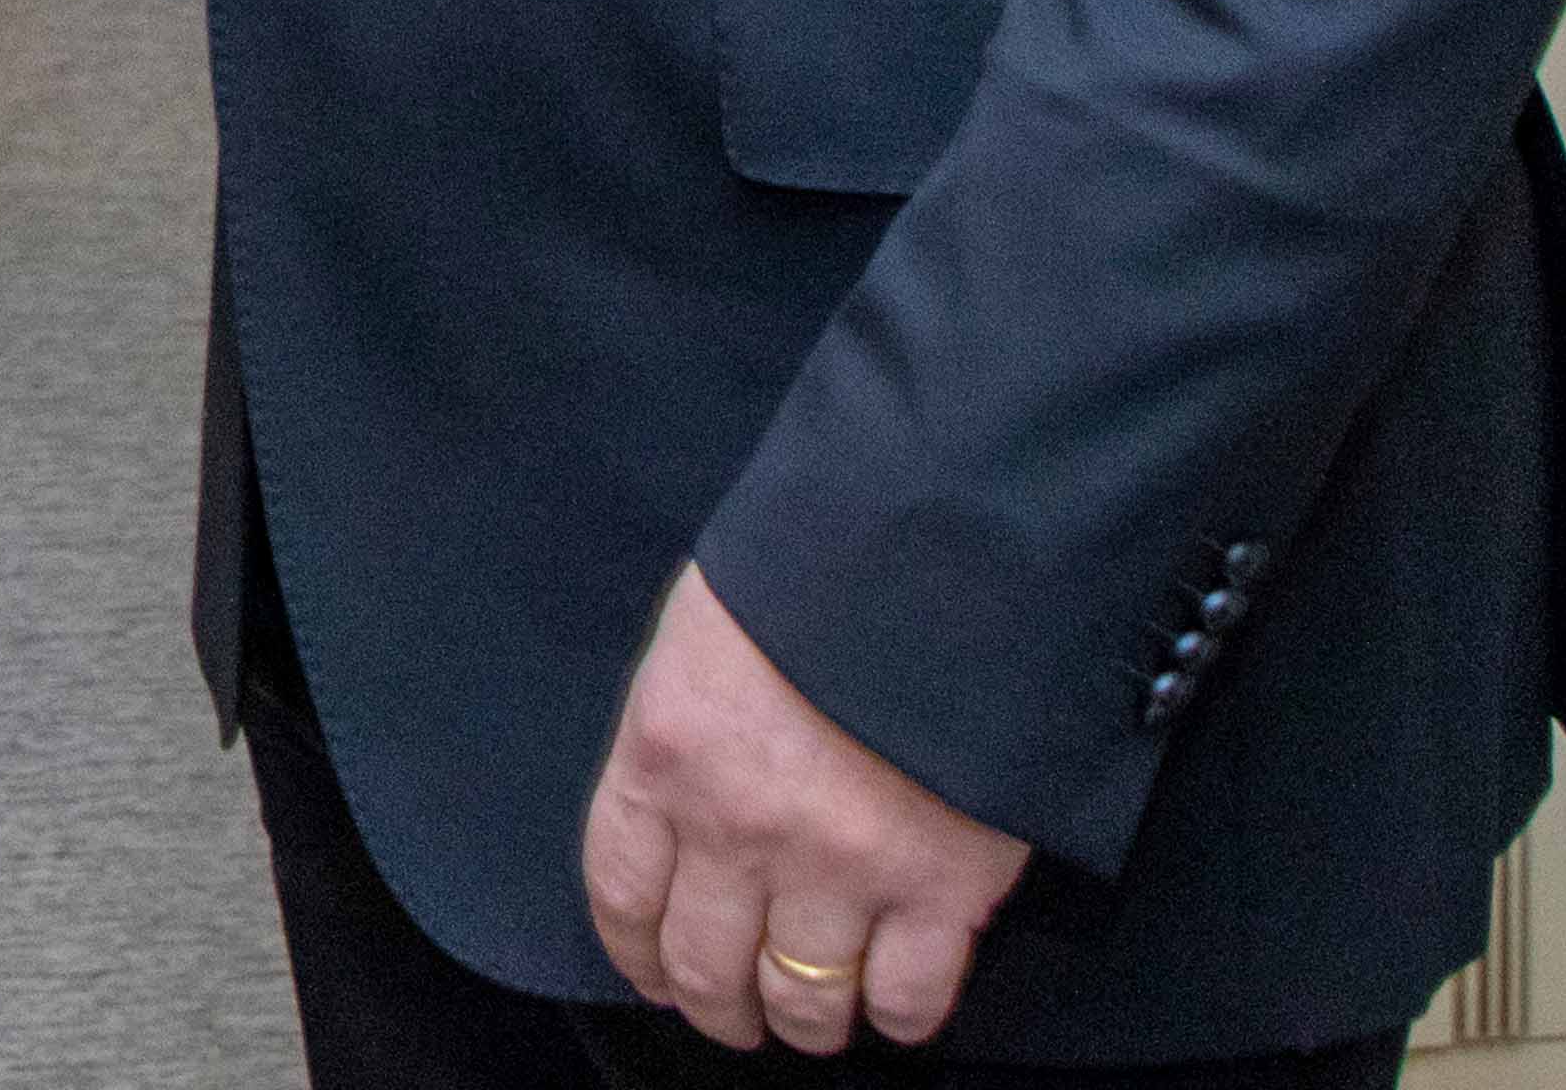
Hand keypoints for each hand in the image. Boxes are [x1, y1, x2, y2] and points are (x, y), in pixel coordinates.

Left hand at [581, 565, 1028, 1054]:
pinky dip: (898, 1017)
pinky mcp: (941, 888)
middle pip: (704, 966)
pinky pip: (908, 998)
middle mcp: (739, 827)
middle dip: (715, 1005)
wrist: (945, 542)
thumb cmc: (821, 562)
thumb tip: (691, 792)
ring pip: (802, 1000)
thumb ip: (692, 724)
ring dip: (803, 1023)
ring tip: (813, 1017)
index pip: (621, 891)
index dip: (635, 952)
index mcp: (667, 753)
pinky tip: (892, 1003)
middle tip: (734, 1013)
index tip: (652, 972)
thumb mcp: (709, 629)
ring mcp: (840, 866)